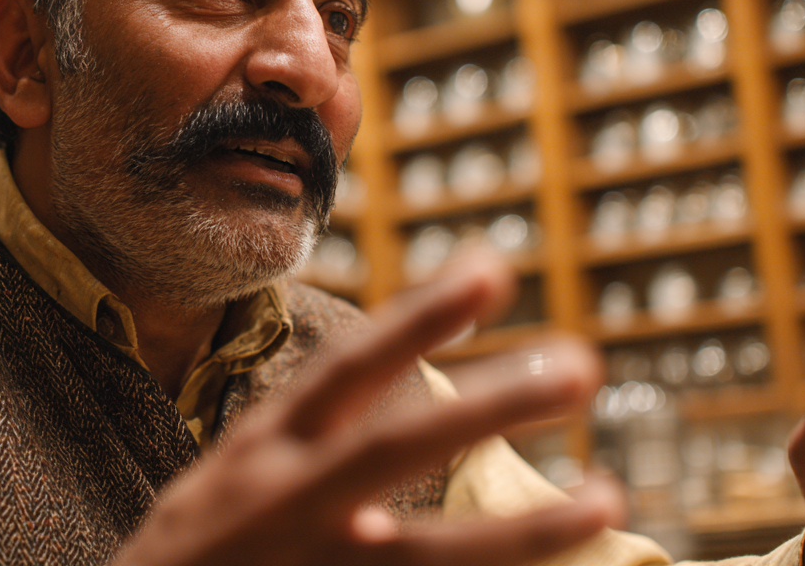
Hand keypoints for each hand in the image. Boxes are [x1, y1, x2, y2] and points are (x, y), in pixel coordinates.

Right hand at [113, 250, 624, 565]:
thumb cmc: (194, 550)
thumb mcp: (230, 473)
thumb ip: (306, 430)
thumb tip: (397, 368)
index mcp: (261, 450)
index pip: (347, 371)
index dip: (419, 318)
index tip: (491, 267)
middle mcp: (287, 504)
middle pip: (395, 449)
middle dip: (488, 406)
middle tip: (580, 366)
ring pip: (429, 556)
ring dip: (525, 532)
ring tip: (610, 498)